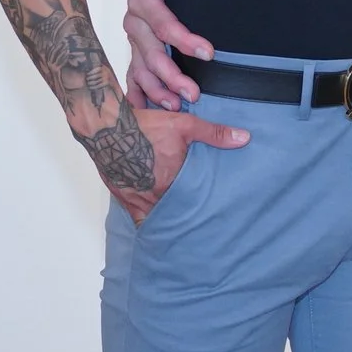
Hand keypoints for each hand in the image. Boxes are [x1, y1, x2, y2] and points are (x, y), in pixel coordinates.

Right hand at [102, 105, 247, 224]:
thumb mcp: (184, 125)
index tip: (212, 215)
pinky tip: (156, 225)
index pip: (194, 202)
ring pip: (157, 217)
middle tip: (199, 223)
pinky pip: (138, 217)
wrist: (107, 129)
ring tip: (180, 226)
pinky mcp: (124, 198)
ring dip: (168, 219)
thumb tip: (244, 138)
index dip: (202, 209)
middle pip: (176, 212)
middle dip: (186, 216)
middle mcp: (155, 195)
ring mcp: (137, 199)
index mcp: (172, 181)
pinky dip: (147, 219)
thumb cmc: (144, 126)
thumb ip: (214, 134)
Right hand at [122, 0, 207, 110]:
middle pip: (151, 53)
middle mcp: (135, 21)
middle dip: (172, 75)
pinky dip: (139, 92)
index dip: (184, 39)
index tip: (208, 52)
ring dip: (157, 89)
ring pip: (142, 68)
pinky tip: (146, 110)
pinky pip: (134, 72)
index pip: (163, 23)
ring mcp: (135, 36)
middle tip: (194, 93)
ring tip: (177, 106)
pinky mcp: (138, 44)